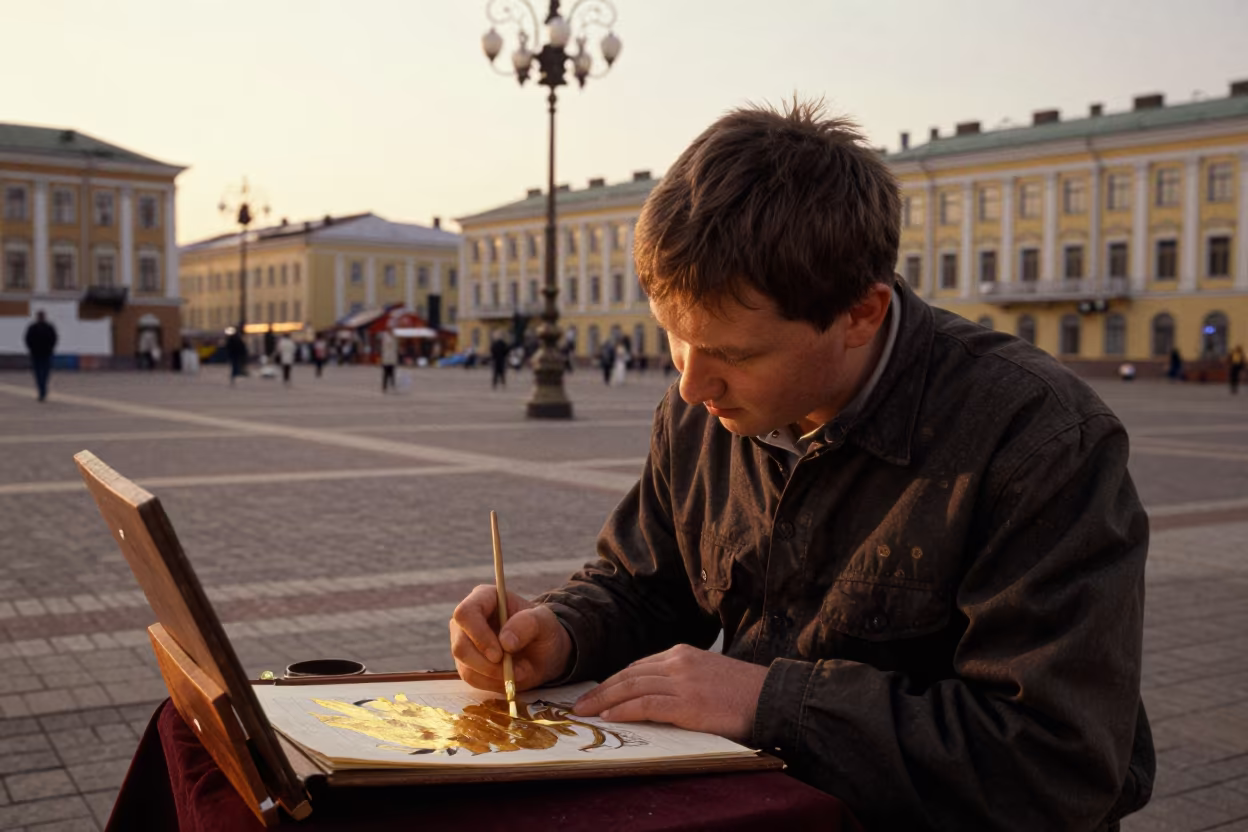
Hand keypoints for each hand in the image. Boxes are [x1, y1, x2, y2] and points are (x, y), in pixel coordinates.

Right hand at [449, 584, 571, 692]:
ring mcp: (464, 641)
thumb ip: (528, 624)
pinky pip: (471, 677)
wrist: (544, 653)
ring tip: (517, 671)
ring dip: (492, 675)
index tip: (499, 654)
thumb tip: (505, 641)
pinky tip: (508, 675)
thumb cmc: (543, 631)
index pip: (465, 614)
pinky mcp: (466, 662)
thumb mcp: (545, 622)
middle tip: (510, 670)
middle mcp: (468, 619)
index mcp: (485, 598)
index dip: (478, 635)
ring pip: (464, 665)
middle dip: (486, 663)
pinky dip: (492, 682)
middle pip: (460, 644)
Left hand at [571, 644, 767, 742]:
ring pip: (631, 687)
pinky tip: (610, 717)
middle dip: (601, 690)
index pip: (637, 666)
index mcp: (682, 653)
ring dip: (604, 701)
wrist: (771, 697)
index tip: (597, 694)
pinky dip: (624, 710)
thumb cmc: (742, 693)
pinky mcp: (688, 702)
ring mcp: (682, 681)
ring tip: (586, 712)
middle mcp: (678, 662)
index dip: (613, 681)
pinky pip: (646, 704)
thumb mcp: (707, 675)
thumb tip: (654, 697)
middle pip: (628, 675)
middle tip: (579, 704)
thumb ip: (681, 680)